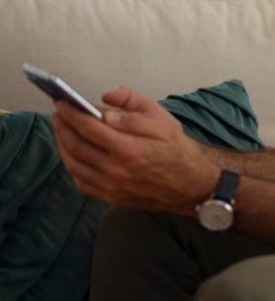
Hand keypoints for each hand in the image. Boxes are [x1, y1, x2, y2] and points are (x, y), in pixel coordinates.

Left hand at [51, 85, 218, 213]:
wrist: (190, 184)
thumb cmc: (177, 150)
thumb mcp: (162, 121)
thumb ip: (133, 109)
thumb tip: (104, 103)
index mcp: (129, 148)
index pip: (89, 127)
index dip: (72, 114)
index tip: (62, 103)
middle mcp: (116, 170)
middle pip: (76, 145)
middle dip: (62, 127)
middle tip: (57, 113)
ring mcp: (111, 186)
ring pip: (73, 164)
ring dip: (62, 145)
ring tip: (61, 130)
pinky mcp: (110, 196)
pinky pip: (81, 181)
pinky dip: (71, 165)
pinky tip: (72, 153)